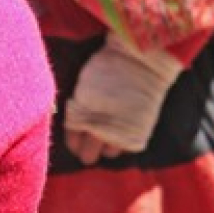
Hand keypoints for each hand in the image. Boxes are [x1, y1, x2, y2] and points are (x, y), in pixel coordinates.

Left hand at [62, 31, 181, 163]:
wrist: (141, 58)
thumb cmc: (109, 65)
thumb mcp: (83, 86)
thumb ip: (78, 108)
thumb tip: (77, 122)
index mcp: (80, 117)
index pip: (72, 139)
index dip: (74, 143)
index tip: (77, 143)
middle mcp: (98, 128)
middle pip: (89, 153)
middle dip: (88, 151)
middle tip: (90, 148)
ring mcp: (120, 131)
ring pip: (109, 153)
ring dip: (108, 147)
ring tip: (109, 139)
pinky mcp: (140, 130)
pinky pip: (128, 147)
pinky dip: (124, 143)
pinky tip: (123, 135)